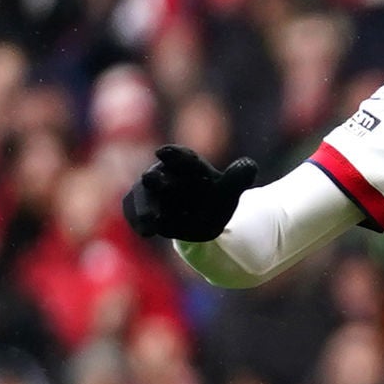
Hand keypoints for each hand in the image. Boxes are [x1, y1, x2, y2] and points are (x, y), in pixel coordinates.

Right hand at [123, 145, 259, 242]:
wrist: (202, 220)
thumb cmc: (215, 199)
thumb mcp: (229, 191)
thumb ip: (238, 178)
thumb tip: (249, 164)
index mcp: (187, 165)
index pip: (181, 157)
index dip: (173, 154)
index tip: (163, 152)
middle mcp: (164, 175)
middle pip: (156, 176)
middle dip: (154, 178)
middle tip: (150, 178)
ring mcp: (150, 192)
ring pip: (142, 197)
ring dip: (144, 208)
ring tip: (150, 223)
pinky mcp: (140, 207)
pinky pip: (134, 212)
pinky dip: (138, 221)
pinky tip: (146, 231)